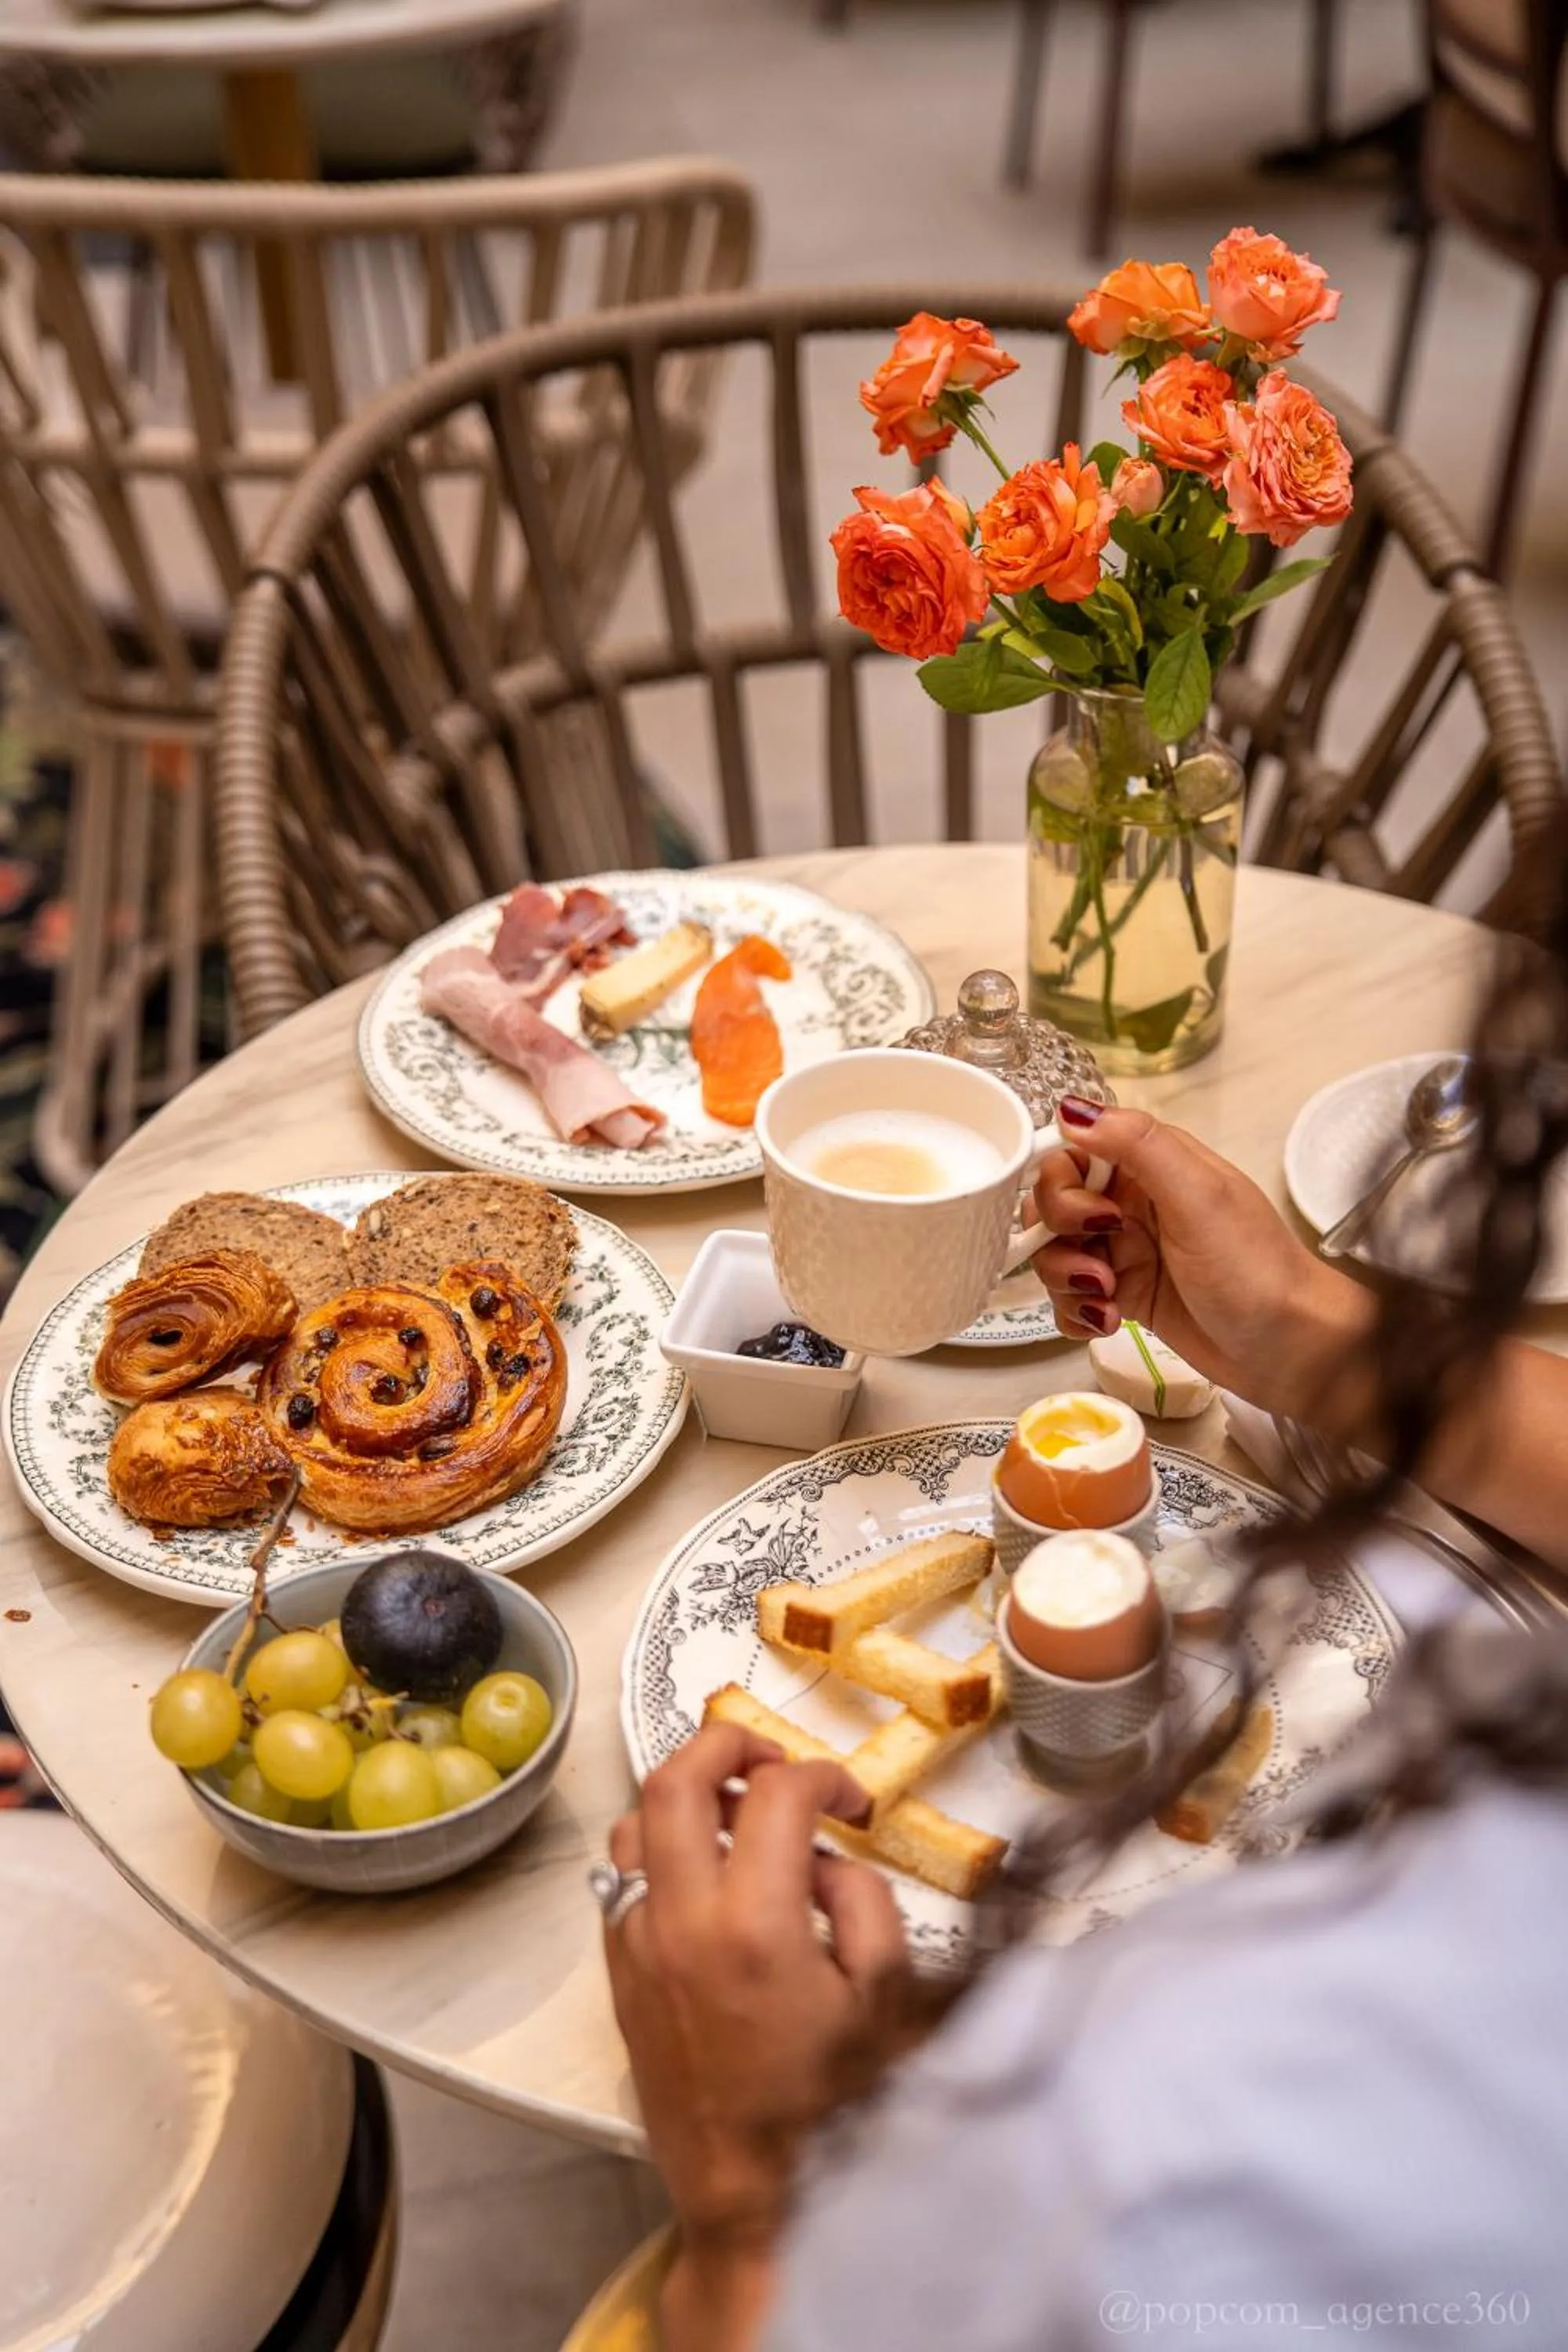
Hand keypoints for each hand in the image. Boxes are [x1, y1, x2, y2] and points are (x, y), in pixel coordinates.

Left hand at [603, 1724, 906, 2256]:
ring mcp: (640, 1947)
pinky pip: (622, 1878)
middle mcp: (682, 1923)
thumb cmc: (828, 2110)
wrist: (751, 2195)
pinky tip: (706, 1875)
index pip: (777, 1794)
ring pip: (634, 1822)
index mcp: (755, 1926)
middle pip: (675, 1779)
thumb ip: (863, 1902)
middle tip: (771, 1757)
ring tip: (736, 1812)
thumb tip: (826, 1855)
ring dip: (685, 1796)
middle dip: (727, 1744)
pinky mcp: (620, 1974)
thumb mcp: (884, 1999)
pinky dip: (659, 1851)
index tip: (851, 1803)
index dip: (825, 1777)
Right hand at [1033, 1098, 1371, 1419]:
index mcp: (1153, 1165)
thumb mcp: (1200, 1196)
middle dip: (1061, 1237)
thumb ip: (1138, 1146)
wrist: (1291, 1348)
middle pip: (1053, 1203)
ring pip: (1055, 1251)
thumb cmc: (1257, 1270)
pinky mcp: (1125, 1295)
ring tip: (1108, 1299)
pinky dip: (1075, 1312)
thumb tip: (1074, 1110)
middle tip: (1099, 1265)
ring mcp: (1127, 1250)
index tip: (1089, 1215)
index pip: (1073, 1151)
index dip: (1061, 1183)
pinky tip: (1107, 1321)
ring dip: (1066, 1280)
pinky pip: (1070, 1297)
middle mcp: (1134, 1202)